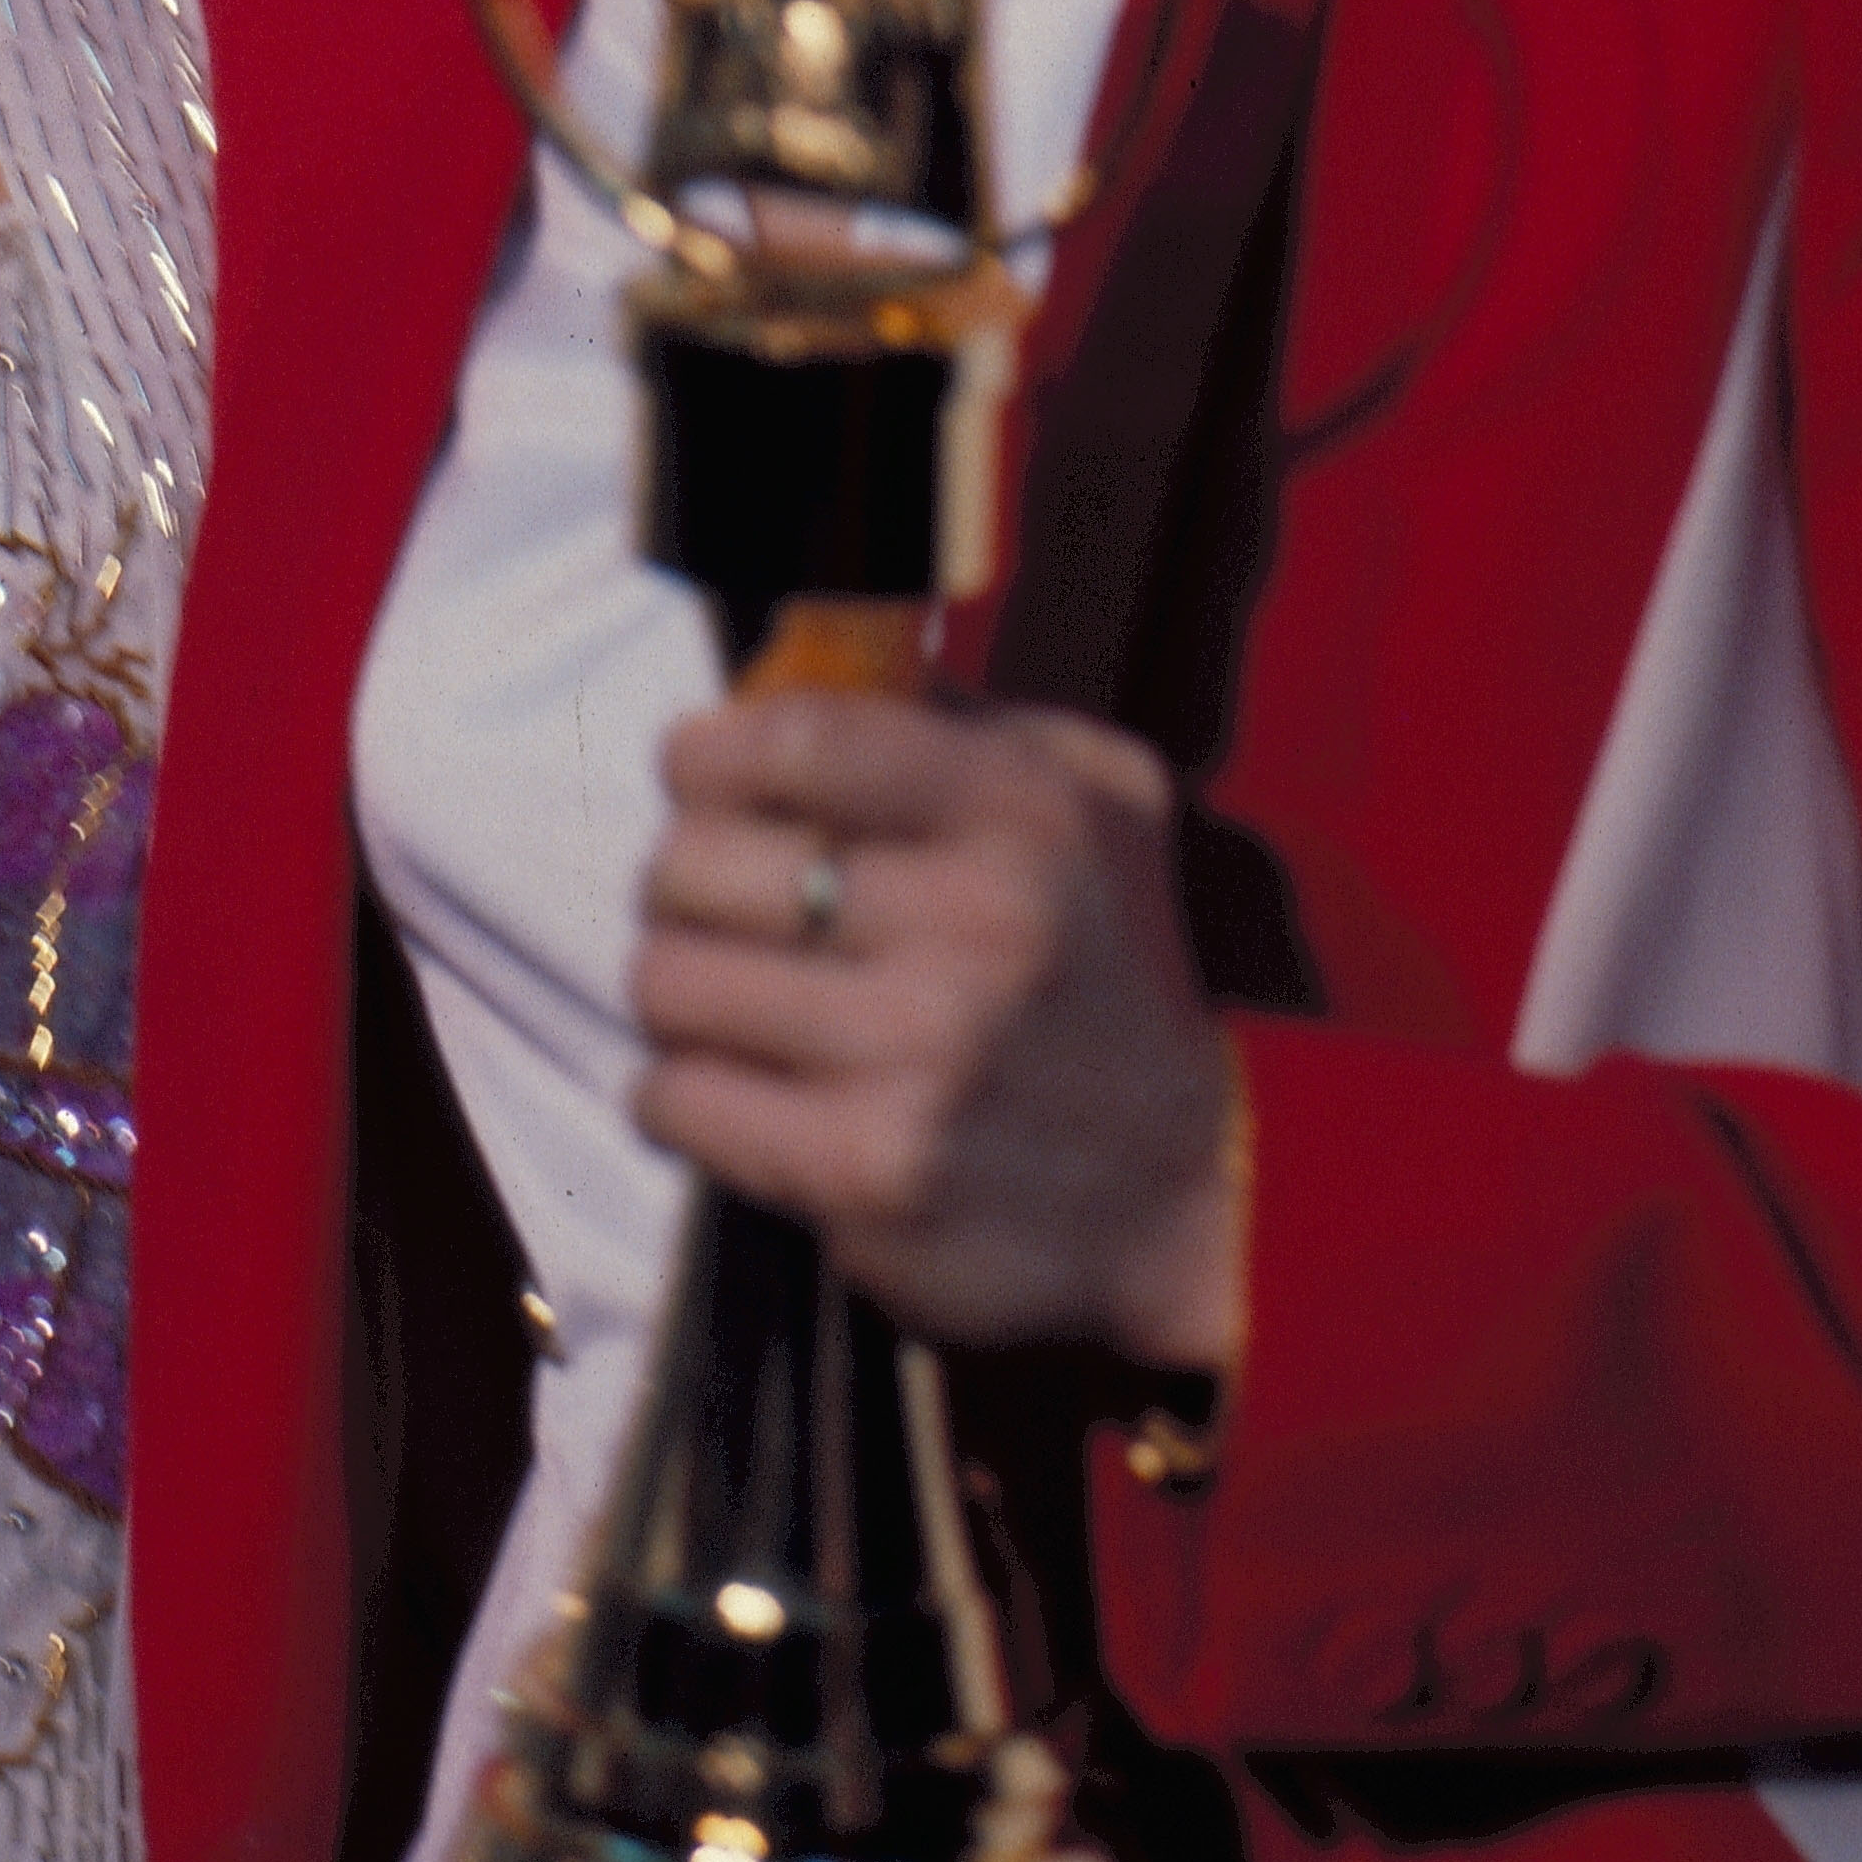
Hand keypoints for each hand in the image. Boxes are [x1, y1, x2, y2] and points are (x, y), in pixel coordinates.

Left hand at [632, 687, 1244, 1370]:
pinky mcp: (869, 1179)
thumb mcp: (1092, 798)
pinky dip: (681, 1090)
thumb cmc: (1112, 964)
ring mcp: (918, 1063)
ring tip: (731, 994)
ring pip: (665, 983)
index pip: (792, 739)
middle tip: (715, 901)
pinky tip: (740, 1084)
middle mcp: (973, 929)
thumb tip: (785, 671)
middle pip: (693, 862)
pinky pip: (674, 1099)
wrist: (1196, 1190)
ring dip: (679, 986)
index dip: (709, 753)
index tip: (698, 774)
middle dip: (681, 877)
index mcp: (1020, 813)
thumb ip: (948, 720)